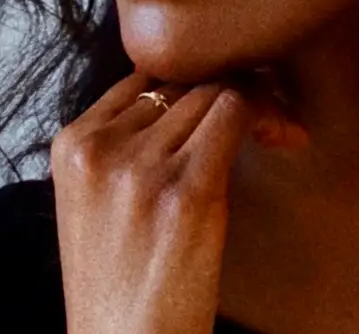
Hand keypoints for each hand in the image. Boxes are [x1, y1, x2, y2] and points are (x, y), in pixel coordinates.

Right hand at [50, 71, 278, 333]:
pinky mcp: (184, 190)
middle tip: (269, 115)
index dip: (198, 78)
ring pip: (215, 89)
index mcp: (72, 144)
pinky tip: (286, 136)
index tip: (230, 100)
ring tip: (279, 130)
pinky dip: (270, 113)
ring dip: (259, 100)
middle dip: (234, 87)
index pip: (147, 73)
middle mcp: (99, 147)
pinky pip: (237, 112)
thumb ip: (128, 143)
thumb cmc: (123, 284)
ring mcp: (138, 167)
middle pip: (185, 78)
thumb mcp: (100, 199)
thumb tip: (194, 92)